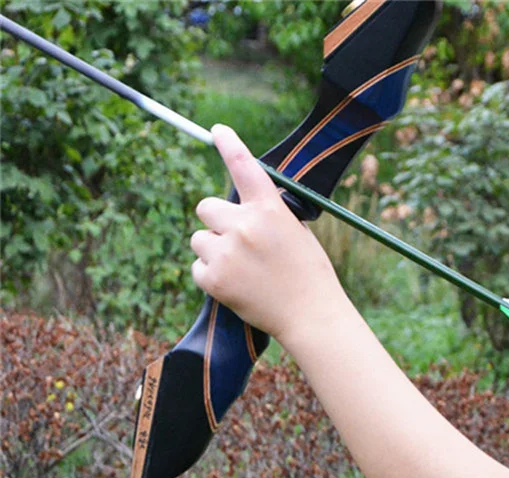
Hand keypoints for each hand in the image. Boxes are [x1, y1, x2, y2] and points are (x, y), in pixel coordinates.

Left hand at [191, 124, 344, 342]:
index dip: (229, 145)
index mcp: (270, 210)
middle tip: (236, 241)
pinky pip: (197, 266)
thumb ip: (268, 216)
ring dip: (214, 249)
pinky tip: (235, 284)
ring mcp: (226, 253)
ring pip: (200, 239)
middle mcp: (244, 226)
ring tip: (241, 269)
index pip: (244, 167)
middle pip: (206, 207)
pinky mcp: (214, 279)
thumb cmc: (310, 275)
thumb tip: (242, 209)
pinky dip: (211, 275)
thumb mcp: (297, 234)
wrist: (311, 316)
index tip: (218, 131)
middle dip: (217, 221)